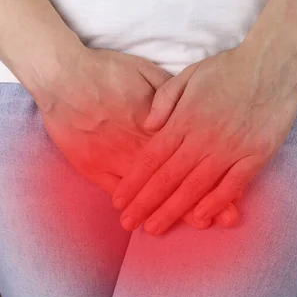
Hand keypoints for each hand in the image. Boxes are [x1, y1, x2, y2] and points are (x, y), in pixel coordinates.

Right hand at [31, 46, 235, 229]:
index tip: (233, 189)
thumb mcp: (145, 71)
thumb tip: (190, 111)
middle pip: (177, 177)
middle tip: (227, 220)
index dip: (213, 174)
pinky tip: (146, 218)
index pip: (191, 155)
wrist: (63, 76)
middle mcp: (140, 145)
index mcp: (156, 124)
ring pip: (150, 188)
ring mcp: (116, 158)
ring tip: (191, 226)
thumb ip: (169, 93)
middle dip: (205, 199)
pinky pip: (116, 188)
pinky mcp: (94, 165)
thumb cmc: (105, 70)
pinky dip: (132, 203)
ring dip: (171, 208)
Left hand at [111, 40, 296, 234]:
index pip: (152, 158)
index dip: (134, 182)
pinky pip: (232, 185)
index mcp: (184, 119)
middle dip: (146, 204)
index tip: (120, 200)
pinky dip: (215, 203)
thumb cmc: (227, 68)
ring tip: (155, 228)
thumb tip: (146, 126)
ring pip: (196, 186)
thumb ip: (163, 100)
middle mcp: (203, 138)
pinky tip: (200, 219)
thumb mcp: (188, 75)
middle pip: (168, 178)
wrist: (272, 62)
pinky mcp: (255, 155)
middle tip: (130, 224)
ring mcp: (230, 148)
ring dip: (174, 210)